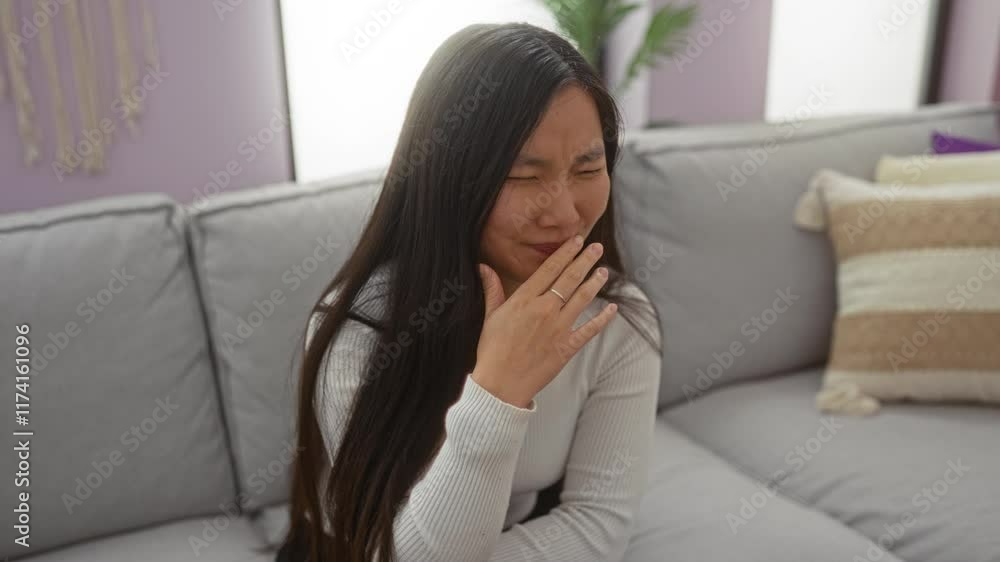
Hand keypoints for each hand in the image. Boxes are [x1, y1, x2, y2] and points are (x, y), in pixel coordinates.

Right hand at [472, 236, 617, 407]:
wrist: (500, 385)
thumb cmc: (492, 350)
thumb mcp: (490, 316)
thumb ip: (491, 289)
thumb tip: (483, 266)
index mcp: (524, 300)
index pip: (549, 269)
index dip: (565, 253)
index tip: (577, 240)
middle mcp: (544, 310)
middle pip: (570, 279)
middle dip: (585, 260)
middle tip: (597, 247)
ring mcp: (558, 328)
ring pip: (582, 299)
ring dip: (595, 283)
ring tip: (604, 271)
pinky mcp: (567, 347)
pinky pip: (589, 329)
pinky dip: (603, 319)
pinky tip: (612, 309)